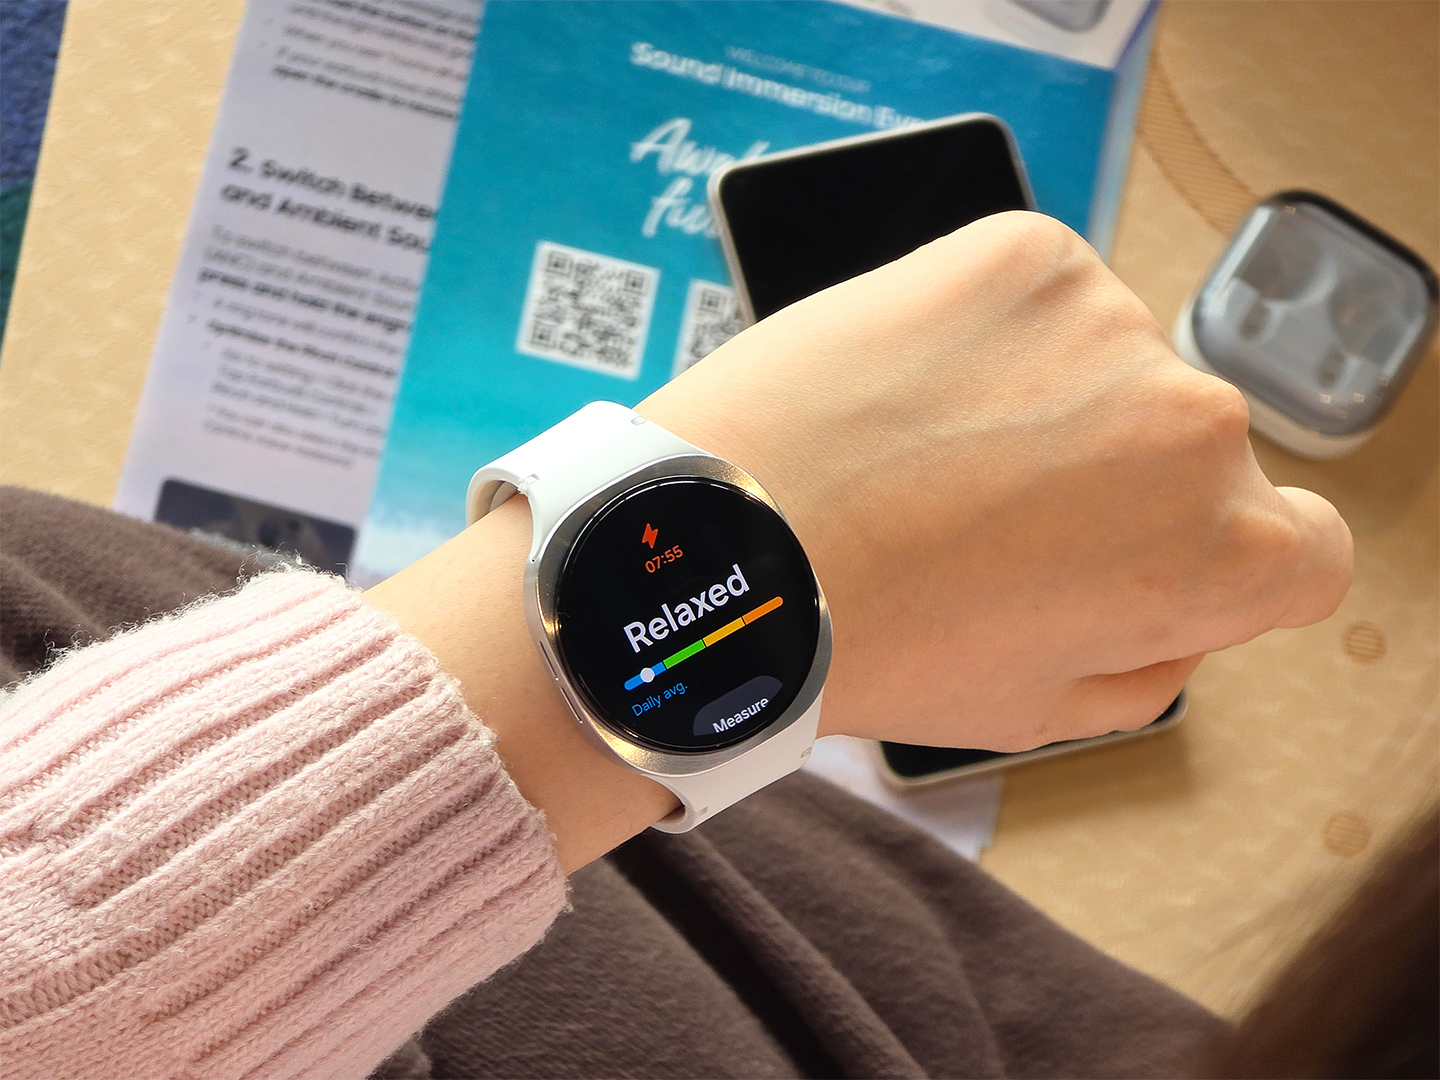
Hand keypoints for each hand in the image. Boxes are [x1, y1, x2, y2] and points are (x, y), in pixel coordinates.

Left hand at [639, 212, 1352, 750]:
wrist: (726, 547)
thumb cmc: (868, 642)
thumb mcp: (1034, 708)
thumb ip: (1151, 658)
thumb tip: (1181, 601)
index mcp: (1220, 553)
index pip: (1307, 549)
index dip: (1225, 565)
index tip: (1146, 560)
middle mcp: (1196, 424)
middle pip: (1193, 452)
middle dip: (1116, 483)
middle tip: (989, 520)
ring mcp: (1108, 323)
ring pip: (1107, 366)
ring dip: (1047, 399)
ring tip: (924, 456)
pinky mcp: (1022, 253)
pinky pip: (1038, 294)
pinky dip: (988, 332)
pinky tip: (907, 389)